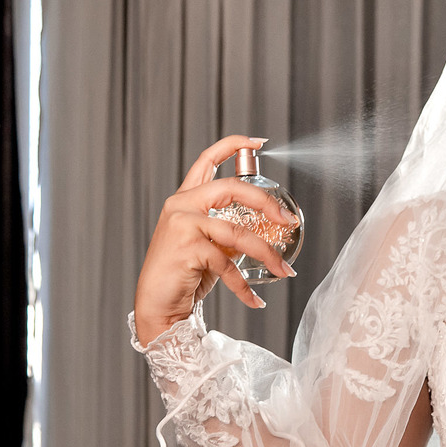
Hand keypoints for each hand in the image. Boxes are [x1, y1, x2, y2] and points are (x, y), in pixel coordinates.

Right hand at [133, 135, 297, 343]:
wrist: (158, 305)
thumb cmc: (185, 274)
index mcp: (186, 199)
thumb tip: (270, 226)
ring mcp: (182, 226)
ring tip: (284, 271)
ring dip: (266, 253)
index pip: (207, 160)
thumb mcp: (210, 244)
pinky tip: (256, 299)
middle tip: (288, 219)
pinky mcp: (186, 249)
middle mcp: (181, 206)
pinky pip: (228, 264)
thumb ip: (230, 228)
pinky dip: (244, 286)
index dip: (232, 145)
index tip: (258, 141)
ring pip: (237, 232)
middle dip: (265, 202)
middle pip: (230, 188)